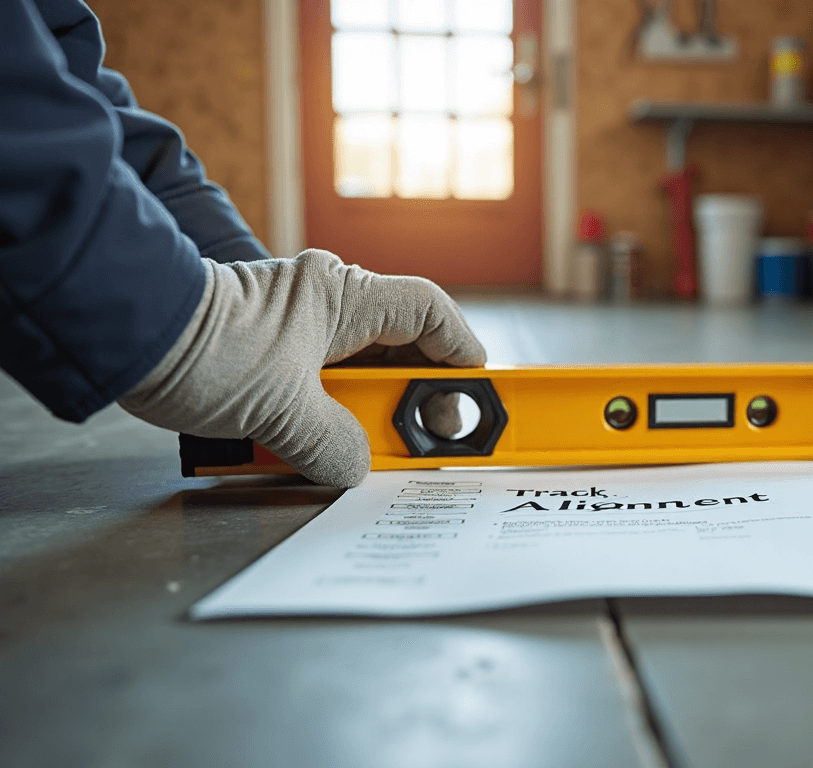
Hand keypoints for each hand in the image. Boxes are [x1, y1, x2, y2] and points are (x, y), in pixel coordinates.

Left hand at [119, 249, 485, 486]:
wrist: (117, 335)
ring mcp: (292, 326)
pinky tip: (312, 447)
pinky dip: (319, 418)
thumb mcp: (280, 410)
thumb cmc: (199, 347)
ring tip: (360, 450)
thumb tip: (355, 468)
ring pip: (353, 373)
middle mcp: (323, 304)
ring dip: (358, 414)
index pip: (430, 313)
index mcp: (343, 297)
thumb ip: (333, 445)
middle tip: (419, 441)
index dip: (461, 353)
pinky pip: (313, 386)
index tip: (478, 393)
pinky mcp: (262, 351)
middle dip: (409, 401)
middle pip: (397, 351)